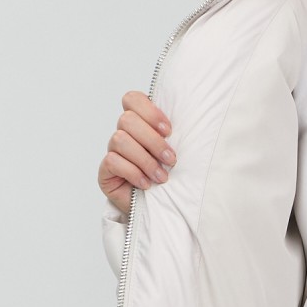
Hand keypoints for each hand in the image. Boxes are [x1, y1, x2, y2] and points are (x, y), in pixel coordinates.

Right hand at [98, 90, 175, 218]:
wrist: (161, 207)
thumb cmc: (173, 176)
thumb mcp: (179, 153)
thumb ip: (181, 135)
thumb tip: (201, 120)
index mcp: (141, 123)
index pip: (132, 99)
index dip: (149, 111)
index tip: (169, 131)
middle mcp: (124, 133)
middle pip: (127, 119)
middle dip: (153, 141)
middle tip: (171, 159)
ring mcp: (113, 151)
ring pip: (119, 139)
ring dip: (145, 159)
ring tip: (162, 177)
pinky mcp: (105, 171)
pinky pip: (112, 161)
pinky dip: (133, 172)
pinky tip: (146, 184)